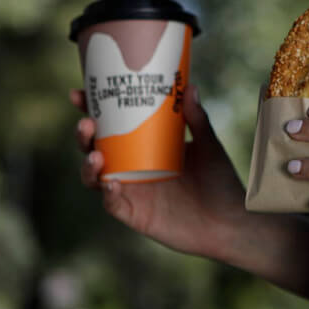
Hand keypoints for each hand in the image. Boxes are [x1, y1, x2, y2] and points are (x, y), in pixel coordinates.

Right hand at [70, 84, 247, 260]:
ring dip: (88, 165)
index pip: (111, 124)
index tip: (79, 93)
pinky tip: (113, 183)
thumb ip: (197, 119)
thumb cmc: (219, 181)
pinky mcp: (134, 214)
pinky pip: (112, 204)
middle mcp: (131, 167)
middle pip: (94, 148)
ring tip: (96, 156)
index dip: (90, 109)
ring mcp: (131, 191)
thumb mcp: (208, 145)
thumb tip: (190, 86)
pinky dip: (108, 194)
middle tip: (87, 123)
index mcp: (143, 146)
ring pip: (94, 177)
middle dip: (84, 135)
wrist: (229, 221)